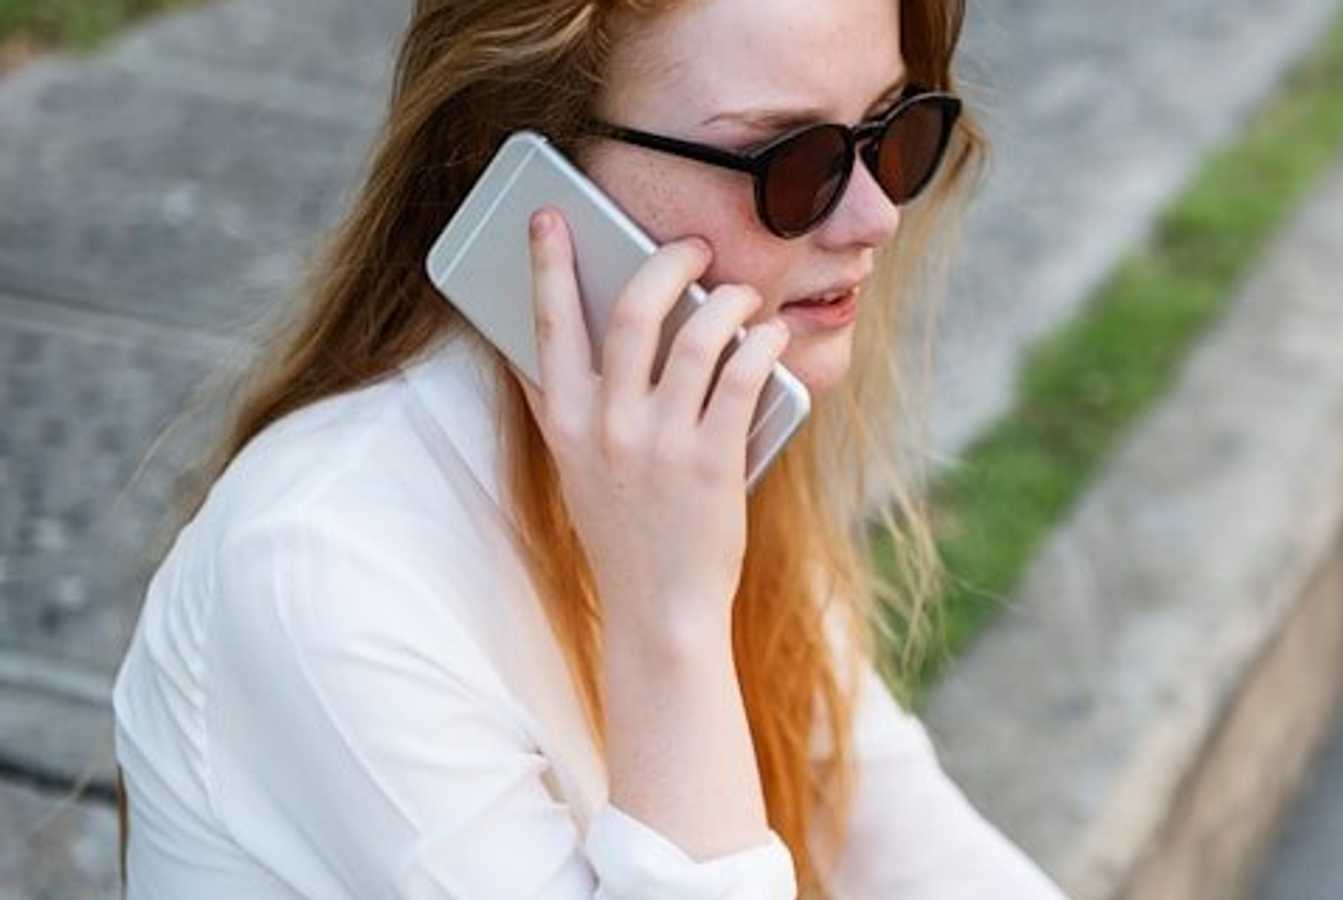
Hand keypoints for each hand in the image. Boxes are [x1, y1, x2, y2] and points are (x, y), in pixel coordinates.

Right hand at [512, 206, 789, 648]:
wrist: (659, 608)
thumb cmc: (622, 531)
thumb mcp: (573, 468)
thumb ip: (559, 409)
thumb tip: (540, 348)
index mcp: (565, 422)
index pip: (549, 324)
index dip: (548, 264)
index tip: (550, 217)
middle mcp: (608, 425)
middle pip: (634, 310)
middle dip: (668, 263)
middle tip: (695, 249)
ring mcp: (662, 442)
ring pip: (698, 336)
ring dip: (729, 302)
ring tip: (744, 297)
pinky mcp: (714, 461)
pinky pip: (743, 377)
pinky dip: (761, 345)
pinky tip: (770, 336)